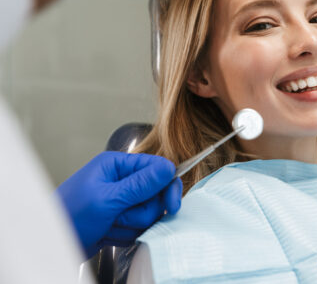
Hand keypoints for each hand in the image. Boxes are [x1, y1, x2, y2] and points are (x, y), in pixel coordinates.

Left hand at [56, 151, 181, 257]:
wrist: (51, 244)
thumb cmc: (68, 216)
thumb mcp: (107, 199)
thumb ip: (140, 184)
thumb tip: (167, 168)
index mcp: (117, 165)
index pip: (157, 168)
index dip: (167, 186)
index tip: (171, 204)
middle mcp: (121, 180)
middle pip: (155, 194)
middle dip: (142, 210)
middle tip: (124, 216)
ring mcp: (120, 201)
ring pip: (148, 213)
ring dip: (131, 224)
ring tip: (108, 225)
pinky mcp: (119, 219)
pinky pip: (138, 227)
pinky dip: (125, 234)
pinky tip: (107, 233)